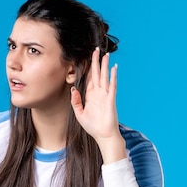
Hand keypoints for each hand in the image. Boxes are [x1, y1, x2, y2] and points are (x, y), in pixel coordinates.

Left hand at [71, 48, 125, 162]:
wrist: (103, 135)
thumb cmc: (92, 126)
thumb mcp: (79, 113)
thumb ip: (76, 101)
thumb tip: (73, 89)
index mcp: (90, 96)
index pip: (88, 79)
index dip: (87, 69)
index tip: (86, 59)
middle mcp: (98, 93)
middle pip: (96, 74)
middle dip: (95, 62)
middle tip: (95, 50)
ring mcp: (105, 95)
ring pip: (104, 77)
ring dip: (104, 66)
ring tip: (105, 55)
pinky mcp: (110, 99)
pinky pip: (112, 86)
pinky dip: (113, 77)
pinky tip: (113, 68)